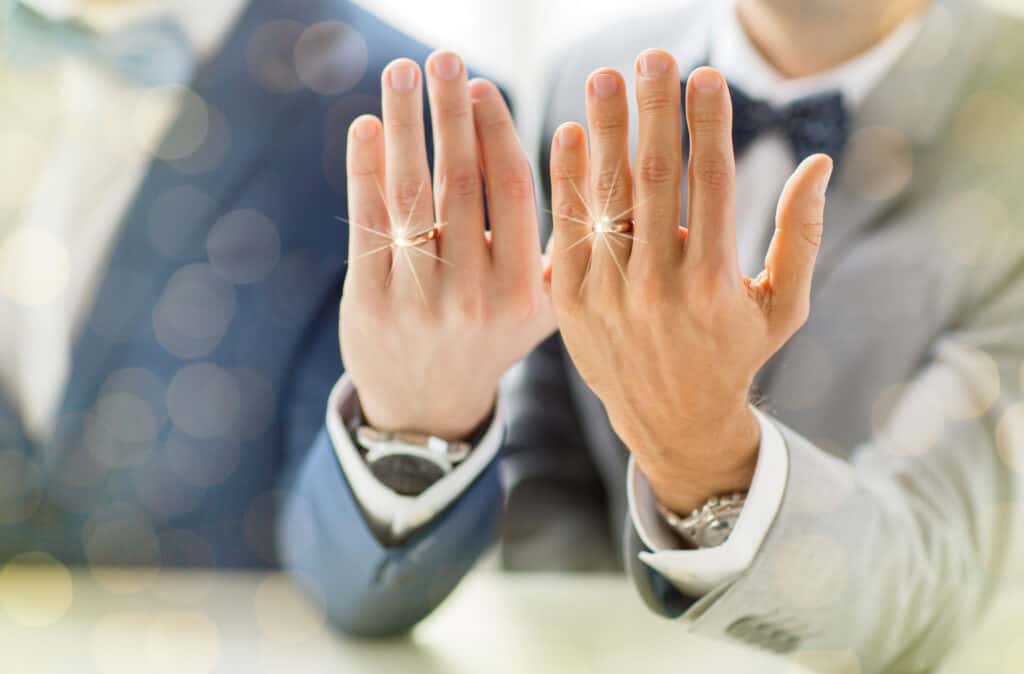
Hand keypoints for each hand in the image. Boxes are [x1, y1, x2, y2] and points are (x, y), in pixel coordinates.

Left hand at [340, 51, 554, 438]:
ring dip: (404, 125)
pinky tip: (366, 128)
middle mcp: (472, 297)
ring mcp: (418, 302)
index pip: (514, 193)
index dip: (497, 132)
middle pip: (460, 183)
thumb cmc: (490, 337)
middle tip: (444, 58)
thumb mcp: (541, 306)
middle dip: (451, 112)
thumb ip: (555, 243)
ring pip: (410, 196)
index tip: (484, 86)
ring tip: (402, 73)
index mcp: (523, 293)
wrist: (428, 404)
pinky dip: (364, 170)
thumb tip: (577, 152)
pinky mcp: (369, 303)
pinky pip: (368, 225)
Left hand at [548, 52, 833, 512]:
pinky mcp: (570, 303)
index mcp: (714, 284)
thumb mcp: (784, 307)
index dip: (708, 122)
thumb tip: (817, 162)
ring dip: (604, 132)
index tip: (705, 75)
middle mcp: (657, 287)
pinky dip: (567, 180)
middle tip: (652, 56)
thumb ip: (800, 235)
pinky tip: (570, 134)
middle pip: (653, 179)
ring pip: (605, 197)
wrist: (671, 423)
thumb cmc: (735, 355)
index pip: (710, 182)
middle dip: (652, 110)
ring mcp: (607, 295)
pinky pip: (567, 230)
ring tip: (605, 79)